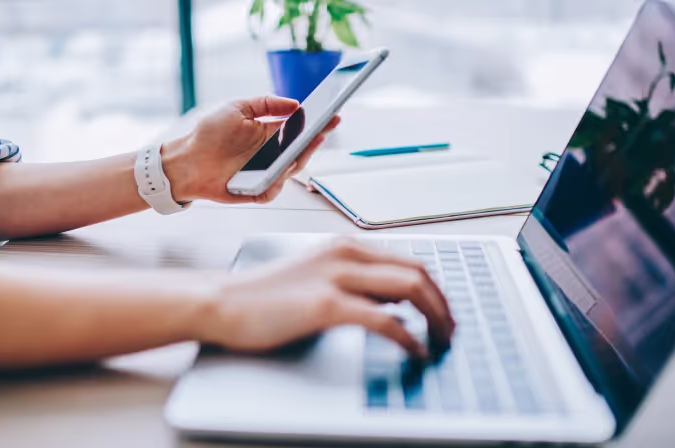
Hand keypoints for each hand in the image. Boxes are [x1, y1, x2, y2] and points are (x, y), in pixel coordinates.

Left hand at [161, 96, 340, 203]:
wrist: (186, 160)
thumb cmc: (209, 134)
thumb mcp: (237, 108)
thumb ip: (266, 103)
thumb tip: (295, 104)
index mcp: (270, 134)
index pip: (300, 129)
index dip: (318, 123)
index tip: (332, 113)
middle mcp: (271, 155)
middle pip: (301, 150)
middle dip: (315, 140)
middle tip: (324, 129)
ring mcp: (265, 174)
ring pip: (291, 170)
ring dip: (299, 159)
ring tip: (306, 145)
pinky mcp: (256, 191)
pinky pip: (272, 190)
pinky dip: (277, 183)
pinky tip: (279, 173)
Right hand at [196, 239, 454, 357]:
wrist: (223, 302)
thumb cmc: (264, 295)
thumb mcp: (316, 275)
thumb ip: (354, 281)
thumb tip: (393, 301)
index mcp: (345, 246)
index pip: (408, 260)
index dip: (435, 288)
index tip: (444, 311)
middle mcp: (346, 254)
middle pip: (418, 271)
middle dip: (443, 302)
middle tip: (451, 329)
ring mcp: (337, 277)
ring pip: (410, 288)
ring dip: (435, 317)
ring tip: (441, 340)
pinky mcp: (326, 304)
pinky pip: (385, 320)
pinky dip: (409, 337)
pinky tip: (415, 350)